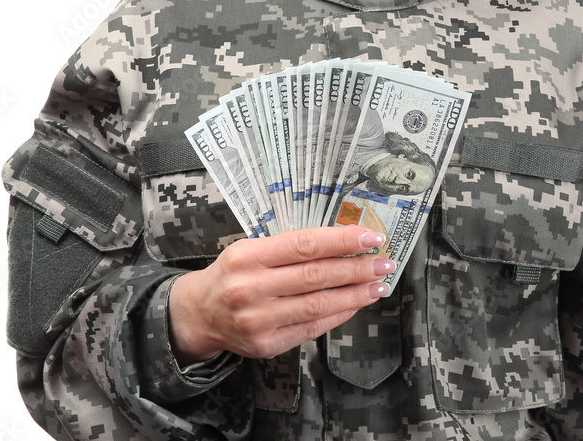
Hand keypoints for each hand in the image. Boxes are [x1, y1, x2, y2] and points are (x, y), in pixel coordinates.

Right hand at [167, 225, 393, 364]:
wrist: (199, 314)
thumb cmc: (233, 273)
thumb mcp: (251, 248)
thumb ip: (290, 246)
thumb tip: (342, 242)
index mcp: (248, 256)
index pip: (304, 245)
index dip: (341, 241)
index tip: (370, 237)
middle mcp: (251, 288)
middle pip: (315, 276)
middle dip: (356, 268)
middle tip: (384, 262)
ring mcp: (258, 320)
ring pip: (317, 305)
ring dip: (355, 294)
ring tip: (378, 284)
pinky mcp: (266, 345)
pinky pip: (311, 329)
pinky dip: (338, 314)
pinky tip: (356, 304)